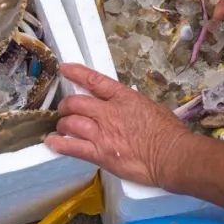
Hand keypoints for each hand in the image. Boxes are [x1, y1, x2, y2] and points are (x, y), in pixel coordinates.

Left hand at [44, 64, 188, 187]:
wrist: (172, 155)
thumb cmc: (169, 133)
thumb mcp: (150, 107)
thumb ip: (132, 105)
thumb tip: (125, 107)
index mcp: (123, 98)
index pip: (94, 80)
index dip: (77, 73)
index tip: (66, 69)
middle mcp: (108, 113)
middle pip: (75, 103)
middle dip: (66, 106)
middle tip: (65, 110)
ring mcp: (102, 134)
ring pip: (70, 123)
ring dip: (62, 125)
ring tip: (61, 128)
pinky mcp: (100, 154)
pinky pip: (72, 147)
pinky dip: (59, 144)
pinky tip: (52, 143)